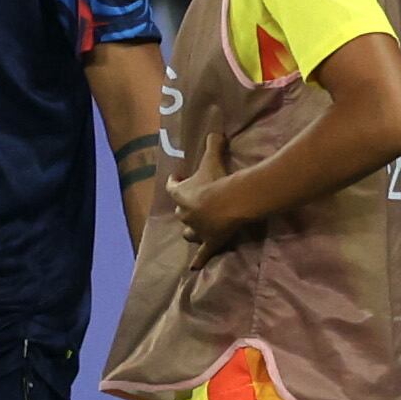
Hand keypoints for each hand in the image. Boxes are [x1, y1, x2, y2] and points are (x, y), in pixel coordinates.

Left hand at [166, 131, 246, 251]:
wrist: (228, 202)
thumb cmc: (216, 179)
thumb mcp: (212, 158)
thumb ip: (212, 144)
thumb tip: (215, 131)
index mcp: (181, 194)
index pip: (172, 187)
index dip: (174, 183)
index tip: (176, 178)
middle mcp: (185, 214)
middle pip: (181, 212)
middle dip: (185, 208)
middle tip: (194, 204)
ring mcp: (197, 230)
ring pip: (189, 232)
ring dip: (191, 230)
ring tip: (194, 231)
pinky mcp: (210, 242)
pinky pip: (203, 254)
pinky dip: (199, 260)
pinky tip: (194, 268)